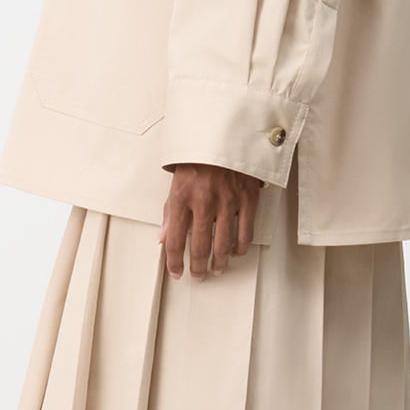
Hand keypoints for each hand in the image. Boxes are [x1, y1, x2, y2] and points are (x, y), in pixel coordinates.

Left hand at [159, 164, 261, 280]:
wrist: (224, 134)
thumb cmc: (198, 159)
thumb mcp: (176, 184)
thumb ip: (169, 213)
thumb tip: (163, 238)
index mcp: (182, 197)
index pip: (174, 240)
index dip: (174, 262)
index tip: (176, 271)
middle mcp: (204, 201)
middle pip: (199, 247)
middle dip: (197, 267)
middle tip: (198, 275)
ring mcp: (227, 201)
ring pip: (223, 245)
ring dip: (219, 263)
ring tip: (217, 268)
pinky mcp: (247, 199)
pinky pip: (245, 233)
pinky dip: (240, 248)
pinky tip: (235, 252)